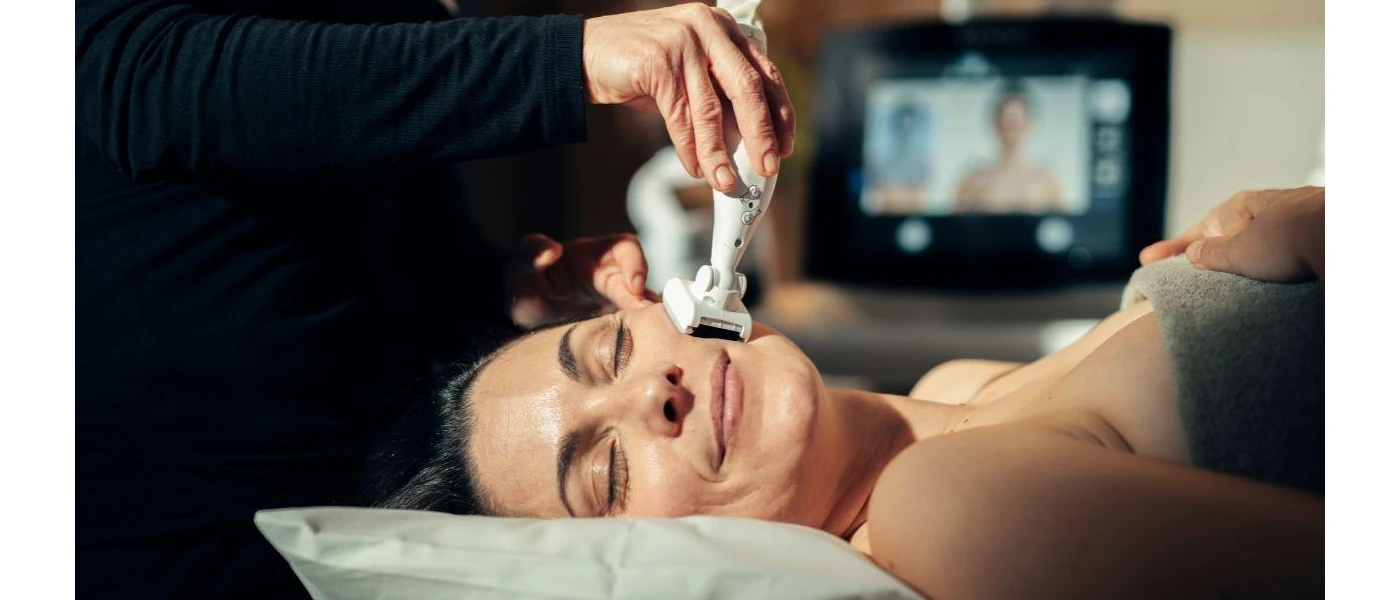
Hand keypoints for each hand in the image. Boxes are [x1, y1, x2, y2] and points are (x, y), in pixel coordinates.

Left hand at [507, 233, 660, 328]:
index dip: (636, 263)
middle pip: (643, 284)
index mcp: (594, 256)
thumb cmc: (528, 284)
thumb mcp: (521, 269)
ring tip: (650, 339)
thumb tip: (551, 251)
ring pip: (645, 307)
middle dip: (648, 301)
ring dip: (649, 320)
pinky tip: (640, 351)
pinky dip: (643, 336)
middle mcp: (612, 277)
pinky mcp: (617, 326)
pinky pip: (637, 328)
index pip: (625, 249)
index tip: (635, 287)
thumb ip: (533, 253)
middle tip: (646, 322)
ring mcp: (617, 303)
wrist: (526, 315)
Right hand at [582, 3, 795, 192]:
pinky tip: (696, 167)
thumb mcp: (688, 75)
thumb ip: (718, 97)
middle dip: (760, 134)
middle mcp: (707, 28)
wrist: (586, 55)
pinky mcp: (658, 61)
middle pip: (747, 88)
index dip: (779, 113)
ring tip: (725, 181)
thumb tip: (748, 144)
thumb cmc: (641, 68)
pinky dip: (689, 148)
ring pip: (711, 109)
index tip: (785, 145)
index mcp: (723, 29)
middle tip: (767, 167)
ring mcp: (683, 42)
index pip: (764, 73)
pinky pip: (681, 115)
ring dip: (720, 152)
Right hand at [1139, 186, 1324, 281]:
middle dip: (1210, 253)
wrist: (1340, 238)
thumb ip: (1210, 253)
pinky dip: (1271, 265)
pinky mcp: (1314, 237)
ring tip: (1229, 284)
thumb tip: (1194, 253)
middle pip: (1227, 235)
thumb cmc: (1287, 239)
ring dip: (1242, 261)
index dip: (1172, 248)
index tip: (1148, 259)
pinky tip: (1271, 280)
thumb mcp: (1237, 251)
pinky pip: (1282, 253)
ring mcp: (1292, 220)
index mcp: (1238, 207)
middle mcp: (1264, 209)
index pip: (1197, 231)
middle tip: (1188, 274)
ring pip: (1257, 244)